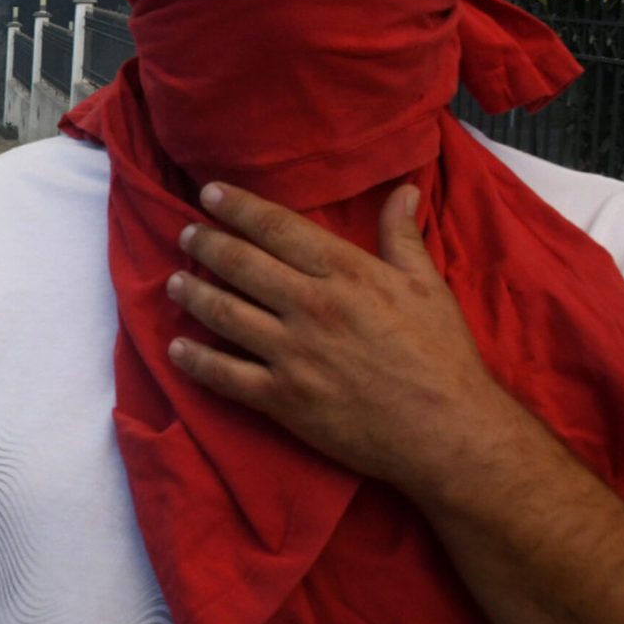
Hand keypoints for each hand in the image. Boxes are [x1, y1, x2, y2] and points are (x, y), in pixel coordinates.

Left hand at [165, 181, 515, 493]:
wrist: (449, 433)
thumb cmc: (443, 357)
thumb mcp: (430, 287)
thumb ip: (403, 237)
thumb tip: (403, 190)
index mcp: (347, 274)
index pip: (277, 227)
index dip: (238, 207)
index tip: (209, 194)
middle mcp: (311, 306)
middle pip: (240, 264)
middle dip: (205, 244)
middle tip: (185, 234)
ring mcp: (293, 353)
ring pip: (224, 313)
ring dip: (192, 294)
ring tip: (173, 282)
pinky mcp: (283, 399)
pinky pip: (225, 375)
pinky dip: (195, 360)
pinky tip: (176, 348)